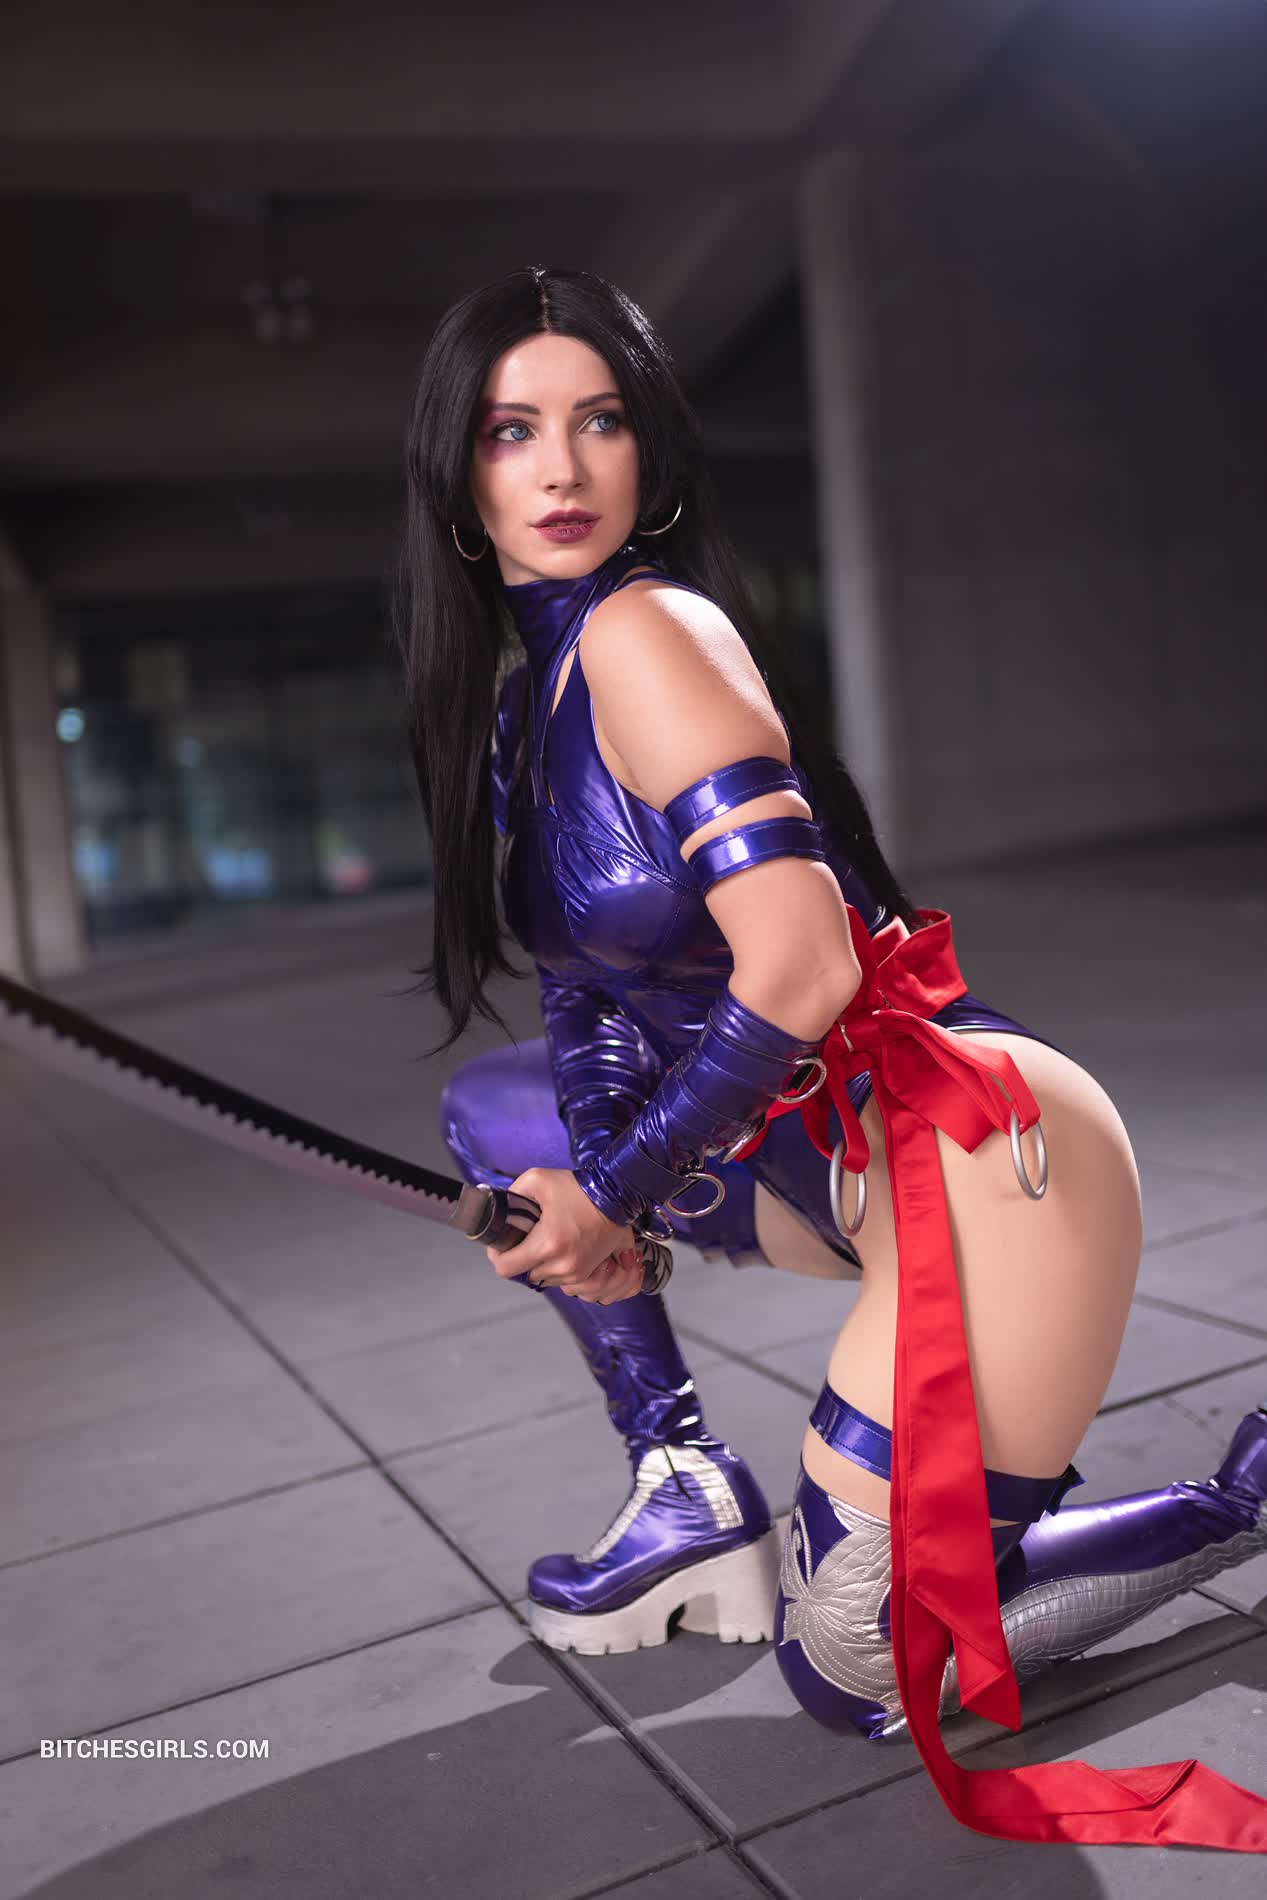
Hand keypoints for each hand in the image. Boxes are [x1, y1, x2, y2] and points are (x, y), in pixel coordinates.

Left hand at [484, 1167, 645, 1303]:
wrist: (616, 1195)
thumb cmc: (579, 1188)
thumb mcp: (537, 1179)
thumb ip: (512, 1194)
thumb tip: (499, 1209)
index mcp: (547, 1244)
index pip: (506, 1268)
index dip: (497, 1256)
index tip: (501, 1244)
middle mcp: (562, 1264)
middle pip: (524, 1275)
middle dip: (520, 1259)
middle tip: (524, 1238)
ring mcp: (576, 1272)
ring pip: (542, 1279)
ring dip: (538, 1265)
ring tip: (543, 1242)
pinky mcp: (587, 1272)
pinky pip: (560, 1280)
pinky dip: (555, 1267)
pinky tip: (557, 1249)